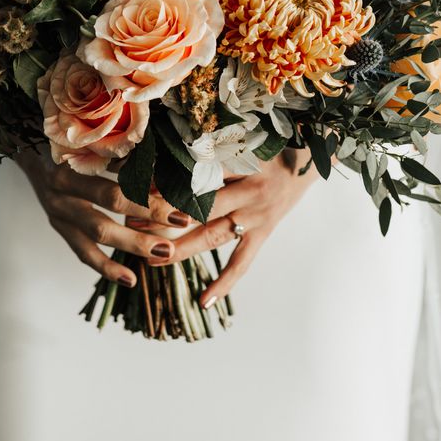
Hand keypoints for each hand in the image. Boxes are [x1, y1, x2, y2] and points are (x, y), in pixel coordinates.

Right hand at [16, 149, 190, 287]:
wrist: (25, 143)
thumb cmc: (70, 139)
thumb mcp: (94, 143)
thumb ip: (125, 158)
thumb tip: (166, 177)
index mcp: (71, 165)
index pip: (115, 187)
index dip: (148, 199)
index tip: (179, 207)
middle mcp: (61, 190)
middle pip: (108, 211)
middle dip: (147, 222)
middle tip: (179, 229)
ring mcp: (57, 211)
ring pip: (96, 237)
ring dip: (132, 246)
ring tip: (163, 254)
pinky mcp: (58, 226)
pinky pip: (82, 252)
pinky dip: (106, 267)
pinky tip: (130, 279)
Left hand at [131, 148, 317, 307]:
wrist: (308, 159)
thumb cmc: (269, 144)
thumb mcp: (241, 139)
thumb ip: (210, 147)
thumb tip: (169, 149)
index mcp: (241, 164)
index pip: (197, 176)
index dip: (167, 183)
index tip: (136, 188)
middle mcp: (248, 193)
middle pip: (200, 209)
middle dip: (164, 218)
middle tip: (132, 225)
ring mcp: (256, 217)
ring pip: (213, 237)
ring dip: (181, 249)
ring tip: (151, 259)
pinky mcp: (263, 234)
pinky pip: (242, 262)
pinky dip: (225, 283)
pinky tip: (205, 301)